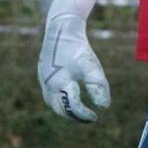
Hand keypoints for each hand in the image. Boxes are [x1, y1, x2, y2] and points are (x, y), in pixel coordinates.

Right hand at [38, 0, 110, 122]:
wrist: (62, 29)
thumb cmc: (78, 48)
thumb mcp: (91, 67)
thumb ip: (98, 87)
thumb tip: (104, 106)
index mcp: (60, 84)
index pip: (72, 108)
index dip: (84, 115)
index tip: (95, 117)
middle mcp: (48, 85)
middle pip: (59, 109)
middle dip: (74, 116)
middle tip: (88, 118)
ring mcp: (42, 79)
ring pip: (52, 102)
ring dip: (65, 109)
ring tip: (79, 110)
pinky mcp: (42, 73)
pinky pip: (49, 93)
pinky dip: (59, 99)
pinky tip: (70, 95)